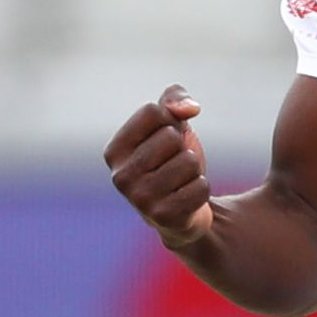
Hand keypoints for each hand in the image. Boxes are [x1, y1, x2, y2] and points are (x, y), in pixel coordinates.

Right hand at [105, 83, 214, 244]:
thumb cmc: (172, 160)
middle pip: (171, 136)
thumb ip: (175, 99)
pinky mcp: (164, 217)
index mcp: (114, 151)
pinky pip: (201, 186)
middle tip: (174, 165)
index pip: (153, 111)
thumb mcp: (171, 124)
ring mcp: (140, 199)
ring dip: (193, 170)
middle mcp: (120, 176)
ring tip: (180, 182)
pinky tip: (187, 198)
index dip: (170, 120)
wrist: (183, 212)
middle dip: (182, 148)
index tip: (165, 140)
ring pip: (188, 161)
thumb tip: (189, 109)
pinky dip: (201, 188)